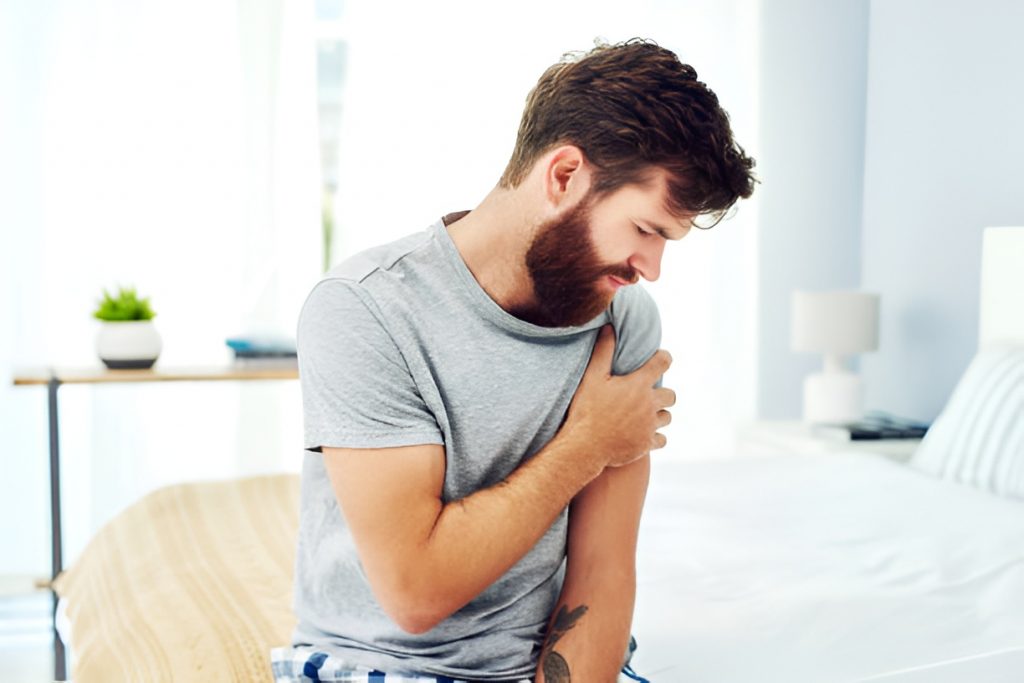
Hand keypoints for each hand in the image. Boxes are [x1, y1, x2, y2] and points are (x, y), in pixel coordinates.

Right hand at [562, 325, 674, 467]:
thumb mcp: (591, 377)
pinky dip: (655, 436)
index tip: (660, 359)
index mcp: (638, 384)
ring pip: (667, 417)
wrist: (585, 446)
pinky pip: (662, 439)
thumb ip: (603, 352)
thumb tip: (609, 328)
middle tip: (647, 395)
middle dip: (662, 394)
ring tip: (644, 415)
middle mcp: (649, 404)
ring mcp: (650, 426)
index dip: (664, 358)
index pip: (663, 362)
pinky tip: (643, 434)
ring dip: (659, 415)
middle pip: (671, 395)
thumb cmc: (586, 409)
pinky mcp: (647, 444)